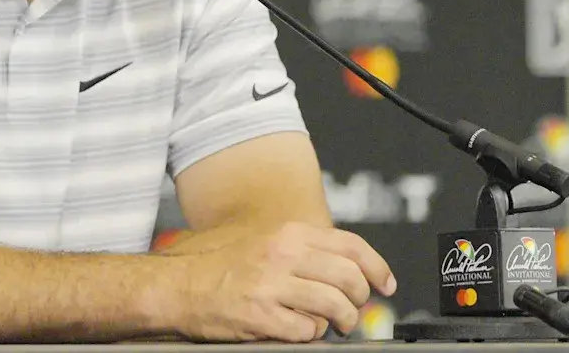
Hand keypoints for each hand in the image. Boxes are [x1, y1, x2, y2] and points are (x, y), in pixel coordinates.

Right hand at [167, 221, 396, 341]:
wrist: (181, 287)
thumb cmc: (223, 268)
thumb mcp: (267, 243)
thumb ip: (305, 250)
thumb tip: (349, 269)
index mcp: (288, 234)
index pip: (351, 245)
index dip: (377, 267)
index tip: (386, 284)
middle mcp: (283, 254)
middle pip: (349, 278)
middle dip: (360, 301)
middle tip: (353, 312)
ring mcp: (272, 285)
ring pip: (335, 306)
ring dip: (342, 322)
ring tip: (333, 325)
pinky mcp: (262, 315)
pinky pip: (307, 331)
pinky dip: (309, 335)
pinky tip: (297, 329)